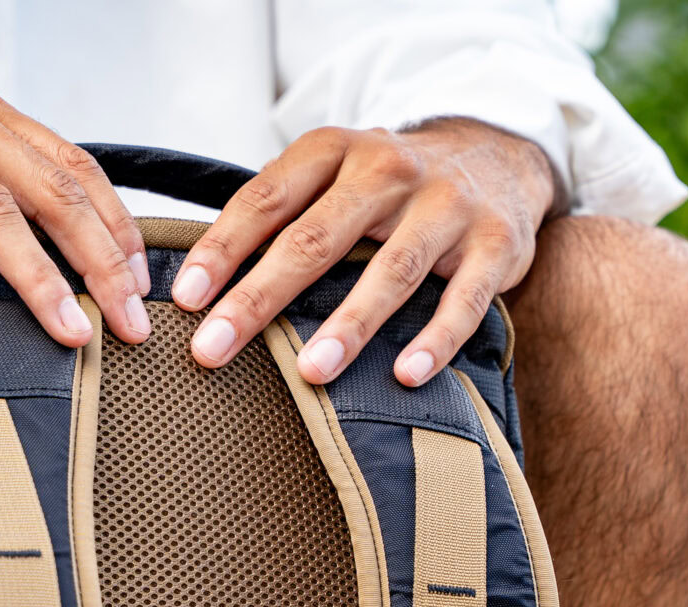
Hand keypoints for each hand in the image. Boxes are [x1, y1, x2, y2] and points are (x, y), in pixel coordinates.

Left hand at [169, 119, 561, 386]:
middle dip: (260, 297)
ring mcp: (447, 205)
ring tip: (311, 372)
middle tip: (213, 349)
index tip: (186, 298)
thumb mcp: (337, 173)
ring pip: (392, 269)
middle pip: (317, 237)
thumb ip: (282, 211)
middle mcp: (390, 170)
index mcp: (338, 151)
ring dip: (349, 324)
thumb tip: (203, 280)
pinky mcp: (496, 244)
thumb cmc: (393, 186)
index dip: (223, 248)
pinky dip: (437, 338)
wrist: (501, 157)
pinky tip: (407, 374)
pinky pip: (464, 298)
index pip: (268, 197)